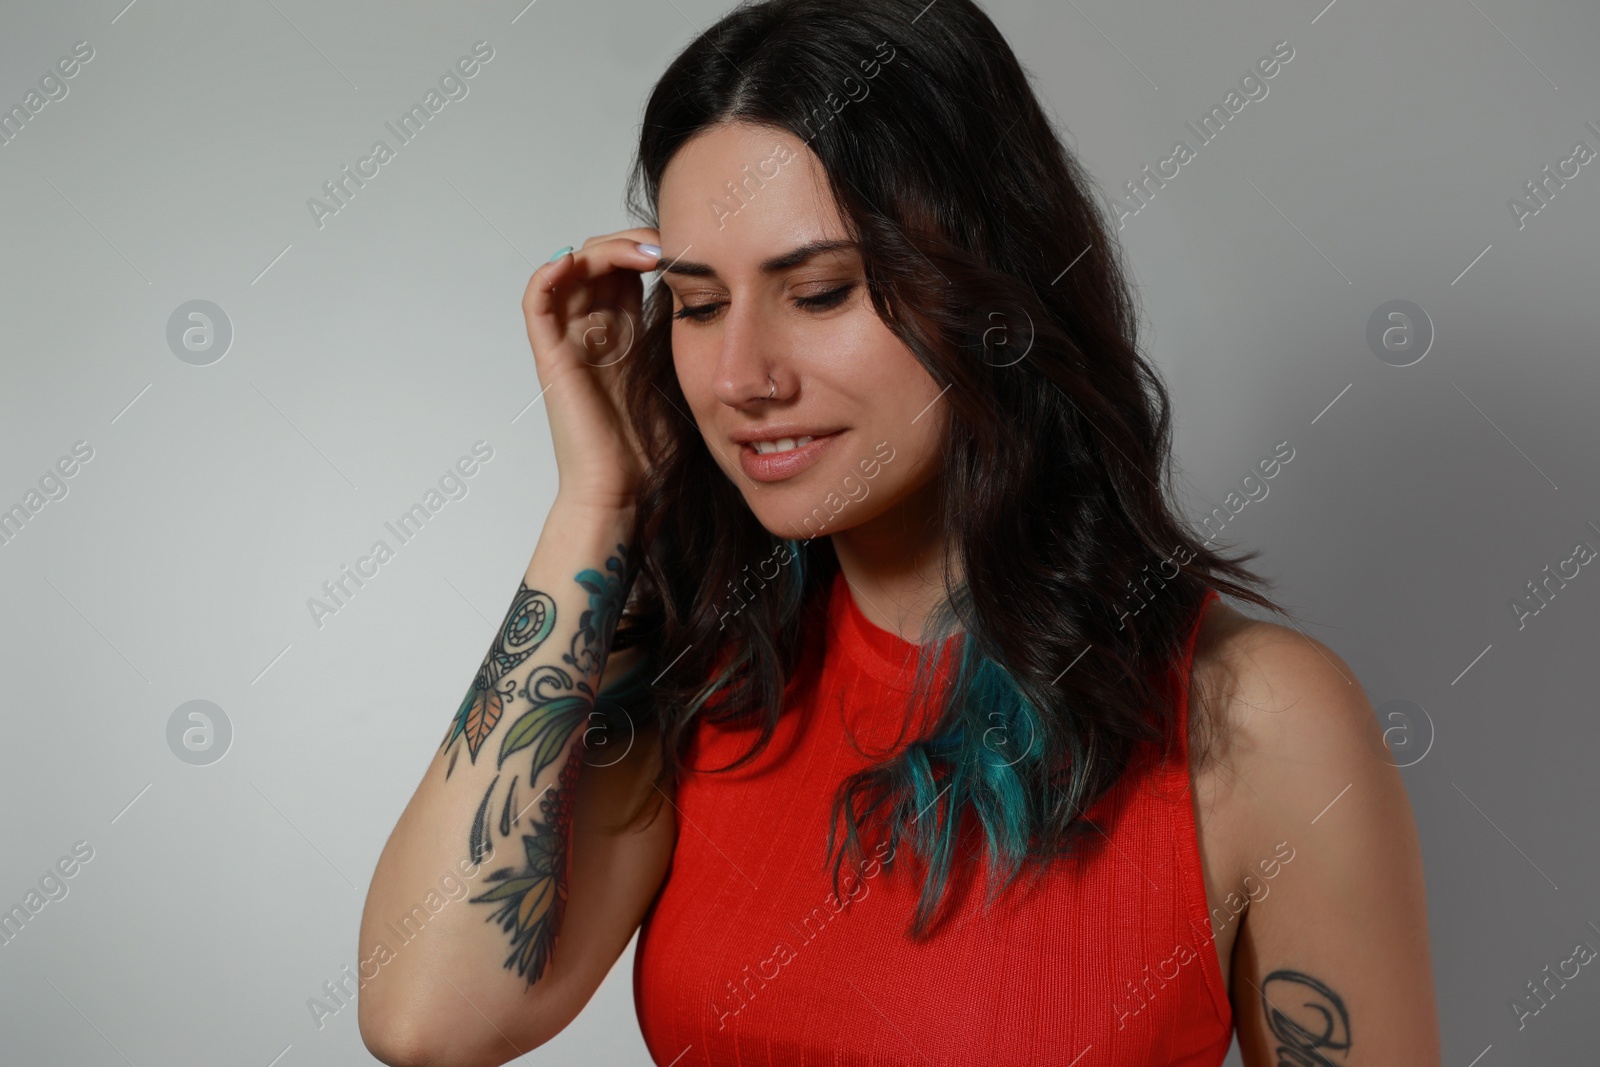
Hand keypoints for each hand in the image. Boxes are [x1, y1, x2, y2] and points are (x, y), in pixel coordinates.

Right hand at [522, 228, 662, 512]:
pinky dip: (550, 272)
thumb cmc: (651, 449)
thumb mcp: (682, 379)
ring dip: (603, 248)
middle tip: (667, 248)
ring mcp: (570, 341)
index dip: (651, 250)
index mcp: (624, 336)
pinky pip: (536, 300)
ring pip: (571, 268)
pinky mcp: (551, 356)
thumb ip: (689, 338)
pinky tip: (577, 261)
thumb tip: (720, 300)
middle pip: (600, 260)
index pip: (628, 270)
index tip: (688, 251)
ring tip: (642, 253)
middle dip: (632, 242)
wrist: (624, 490)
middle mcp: (593, 332)